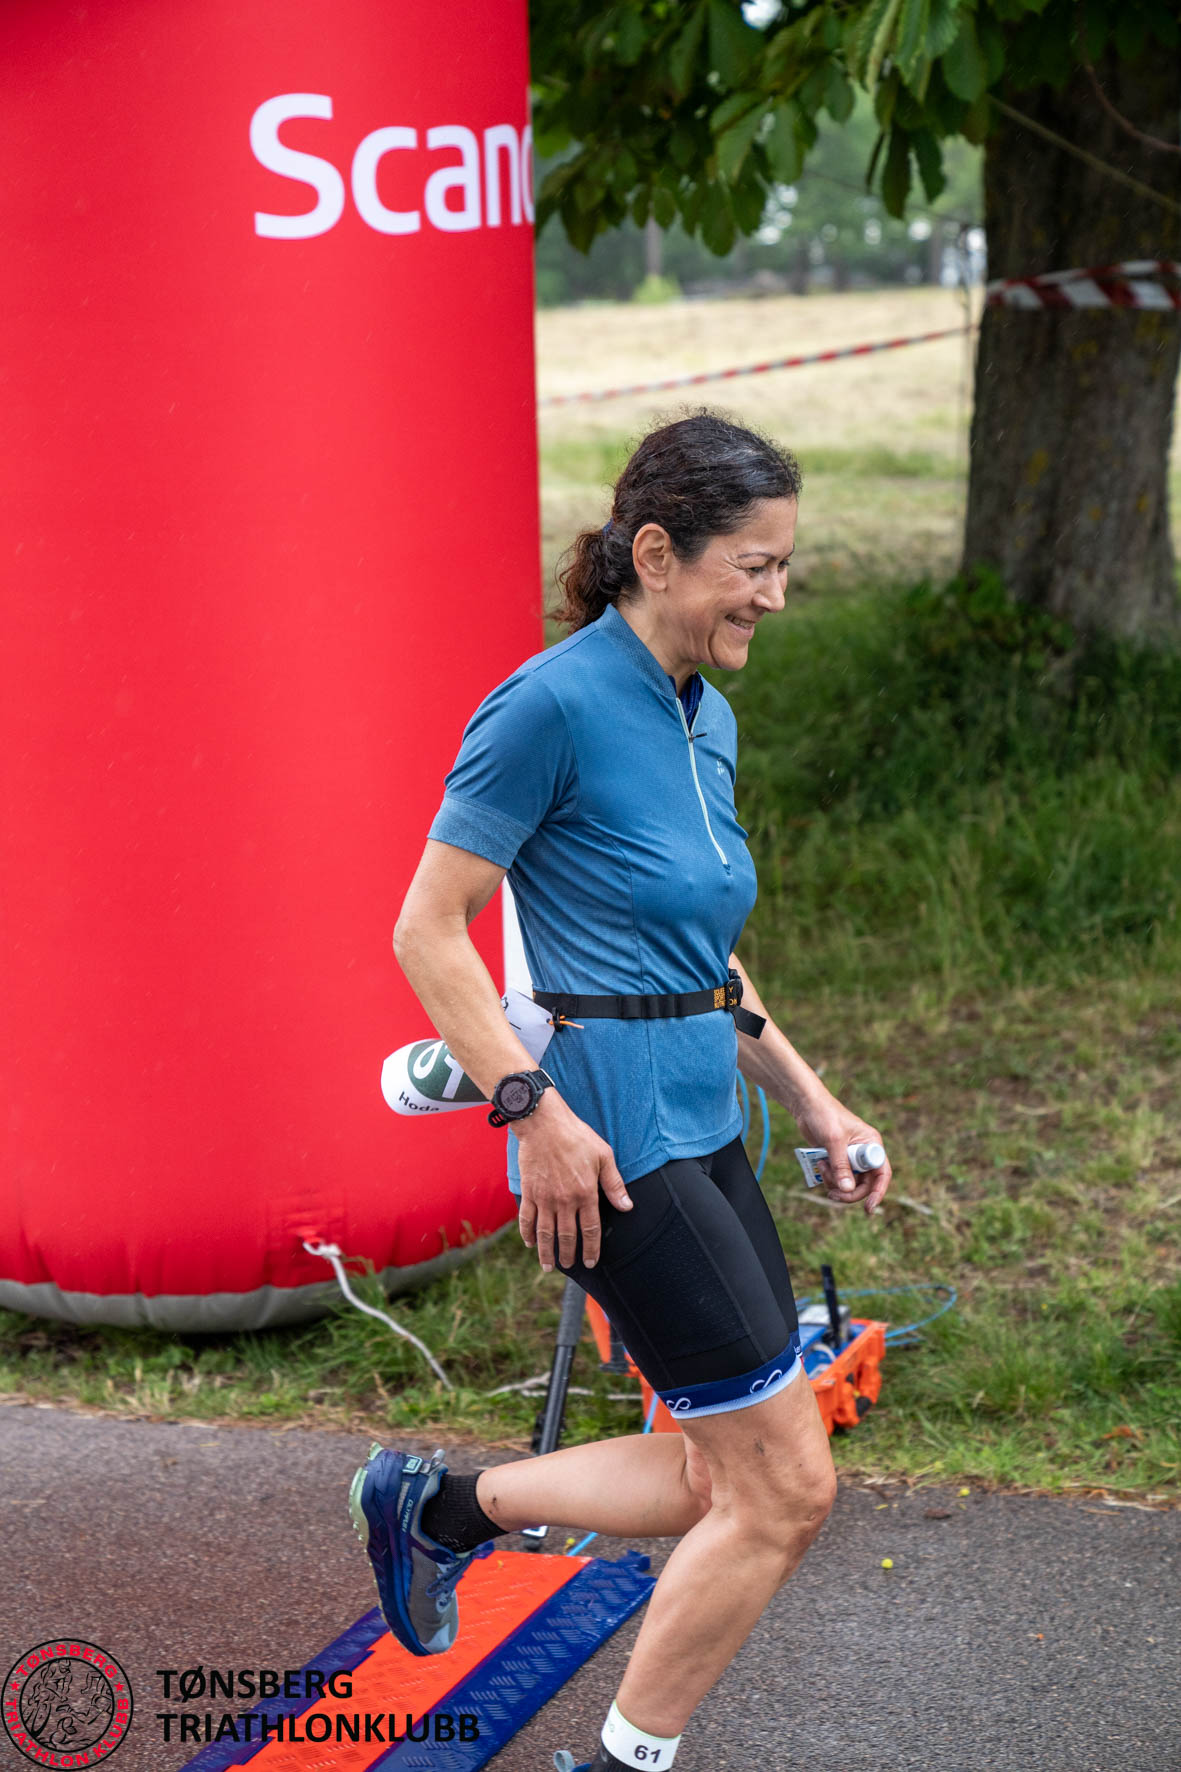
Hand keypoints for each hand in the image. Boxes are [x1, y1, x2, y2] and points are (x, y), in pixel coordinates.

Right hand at [513, 1089, 631, 1271]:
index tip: (591, 1261)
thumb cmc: (577, 1136)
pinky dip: (527, 1233)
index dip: (592, 1248)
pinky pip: (526, 1219)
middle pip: (567, 1236)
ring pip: (545, 1233)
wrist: (544, 1124)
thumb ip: (614, 1184)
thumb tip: (627, 1206)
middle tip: (570, 1266)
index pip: (590, 1229)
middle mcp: (565, 1200)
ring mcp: (544, 1198)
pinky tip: (530, 1242)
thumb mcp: (604, 1156)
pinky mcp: (529, 1191)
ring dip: (547, 1252)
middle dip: (568, 1255)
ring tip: (548, 1266)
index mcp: (586, 1193)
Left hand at [797, 1090, 891, 1214]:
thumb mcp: (833, 1140)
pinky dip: (829, 1179)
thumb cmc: (824, 1115)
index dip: (877, 1192)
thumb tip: (847, 1190)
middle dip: (849, 1192)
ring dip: (835, 1183)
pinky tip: (820, 1166)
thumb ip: (840, 1165)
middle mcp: (864, 1153)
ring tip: (822, 1168)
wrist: (806, 1106)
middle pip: (865, 1184)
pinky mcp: (838, 1160)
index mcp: (871, 1144)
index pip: (882, 1173)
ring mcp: (851, 1158)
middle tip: (832, 1195)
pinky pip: (838, 1179)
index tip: (869, 1208)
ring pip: (850, 1184)